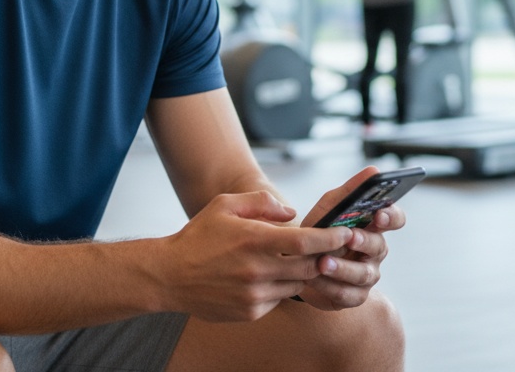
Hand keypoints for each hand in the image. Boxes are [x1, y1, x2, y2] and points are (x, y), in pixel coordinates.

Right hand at [163, 191, 352, 322]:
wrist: (169, 275)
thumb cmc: (198, 237)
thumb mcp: (225, 205)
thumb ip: (261, 204)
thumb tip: (292, 212)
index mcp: (254, 240)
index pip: (306, 242)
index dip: (330, 238)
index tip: (345, 232)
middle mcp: (258, 270)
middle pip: (309, 266)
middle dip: (325, 256)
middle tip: (332, 247)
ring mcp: (255, 295)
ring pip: (297, 284)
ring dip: (303, 272)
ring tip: (297, 260)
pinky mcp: (251, 312)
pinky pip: (280, 299)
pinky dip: (282, 287)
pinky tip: (269, 276)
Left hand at [296, 166, 406, 310]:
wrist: (295, 262)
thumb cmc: (319, 230)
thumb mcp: (330, 207)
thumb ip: (350, 191)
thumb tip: (374, 170)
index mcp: (373, 226)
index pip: (395, 219)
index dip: (391, 217)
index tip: (379, 214)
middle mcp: (374, 251)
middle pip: (379, 246)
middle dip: (364, 242)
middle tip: (348, 237)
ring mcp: (366, 275)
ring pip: (363, 274)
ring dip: (343, 268)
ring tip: (323, 262)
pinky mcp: (353, 296)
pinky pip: (347, 294)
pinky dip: (330, 287)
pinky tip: (314, 279)